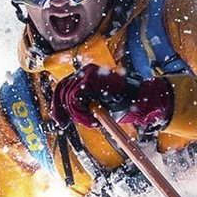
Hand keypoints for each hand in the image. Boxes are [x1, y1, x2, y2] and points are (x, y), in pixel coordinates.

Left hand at [52, 64, 173, 132]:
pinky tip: (94, 118)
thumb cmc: (122, 104)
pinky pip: (75, 99)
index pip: (63, 88)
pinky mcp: (90, 79)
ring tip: (93, 121)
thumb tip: (67, 112)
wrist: (139, 101)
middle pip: (61, 90)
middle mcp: (84, 71)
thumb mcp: (97, 105)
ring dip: (79, 115)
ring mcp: (87, 73)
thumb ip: (83, 104)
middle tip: (64, 124)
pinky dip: (82, 113)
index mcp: (86, 76)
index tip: (60, 122)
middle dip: (60, 111)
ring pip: (68, 97)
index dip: (57, 106)